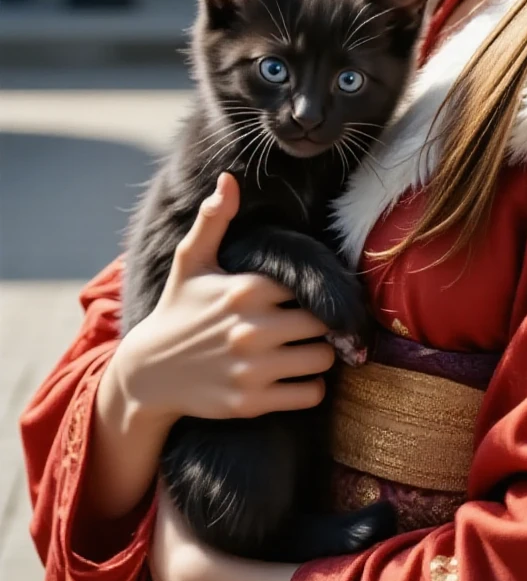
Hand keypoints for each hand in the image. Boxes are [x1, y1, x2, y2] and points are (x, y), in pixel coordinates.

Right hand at [115, 173, 336, 426]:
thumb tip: (229, 178)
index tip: (309, 294)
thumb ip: (214, 219)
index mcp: (247, 289)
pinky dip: (311, 387)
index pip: (311, 284)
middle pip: (325, 322)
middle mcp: (253, 328)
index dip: (315, 289)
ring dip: (320, 354)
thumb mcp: (191, 261)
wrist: (148, 373)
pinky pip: (311, 394)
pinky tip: (295, 376)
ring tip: (304, 347)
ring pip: (324, 358)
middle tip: (310, 324)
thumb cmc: (177, 309)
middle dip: (322, 323)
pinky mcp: (251, 402)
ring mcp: (252, 368)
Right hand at [150, 480, 296, 580]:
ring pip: (162, 499)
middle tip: (168, 500)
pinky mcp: (175, 499)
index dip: (157, 541)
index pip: (150, 550)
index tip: (164, 534)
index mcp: (153, 569)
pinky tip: (176, 451)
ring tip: (175, 470)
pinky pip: (166, 477)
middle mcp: (155, 544)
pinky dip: (168, 467)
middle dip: (159, 515)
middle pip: (154, 524)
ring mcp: (165, 520)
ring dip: (167, 489)